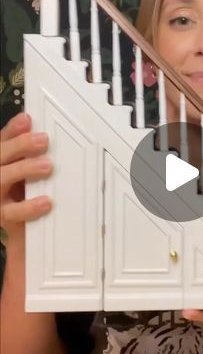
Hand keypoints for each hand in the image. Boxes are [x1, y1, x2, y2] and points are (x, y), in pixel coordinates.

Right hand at [0, 112, 52, 242]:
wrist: (19, 233)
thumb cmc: (18, 194)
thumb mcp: (21, 169)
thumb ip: (25, 151)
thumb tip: (31, 124)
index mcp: (0, 162)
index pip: (2, 142)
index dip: (12, 130)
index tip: (27, 120)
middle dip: (19, 145)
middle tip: (42, 140)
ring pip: (1, 179)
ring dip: (22, 169)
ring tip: (46, 166)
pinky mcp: (2, 216)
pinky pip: (11, 212)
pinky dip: (28, 207)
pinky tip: (45, 202)